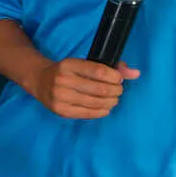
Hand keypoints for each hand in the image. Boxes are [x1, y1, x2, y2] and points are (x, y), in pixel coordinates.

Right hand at [26, 58, 140, 119]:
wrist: (39, 80)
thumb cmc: (67, 71)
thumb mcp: (84, 63)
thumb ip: (111, 67)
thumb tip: (136, 73)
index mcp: (69, 64)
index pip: (99, 71)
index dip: (115, 76)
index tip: (119, 79)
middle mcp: (62, 80)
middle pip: (100, 89)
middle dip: (115, 91)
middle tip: (118, 90)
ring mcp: (60, 97)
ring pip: (95, 103)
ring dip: (111, 102)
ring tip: (113, 99)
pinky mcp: (60, 110)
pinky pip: (87, 113)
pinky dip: (102, 111)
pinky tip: (105, 107)